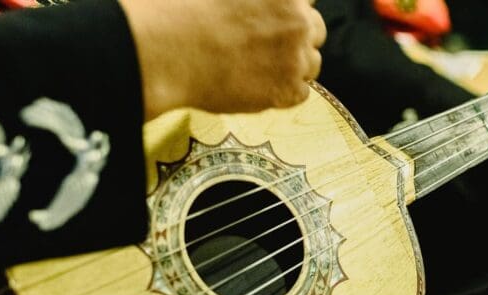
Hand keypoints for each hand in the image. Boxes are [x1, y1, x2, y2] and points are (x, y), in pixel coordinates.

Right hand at [119, 0, 325, 118]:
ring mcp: (296, 56)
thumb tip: (258, 15)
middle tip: (271, 45)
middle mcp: (298, 20)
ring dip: (294, 65)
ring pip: (312, 64)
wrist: (171, 50)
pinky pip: (301, 92)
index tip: (279, 17)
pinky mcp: (288, 89)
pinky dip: (284, 92)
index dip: (293, 8)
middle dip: (298, 36)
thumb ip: (260, 1)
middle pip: (316, 29)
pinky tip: (258, 86)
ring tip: (261, 68)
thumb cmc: (187, 9)